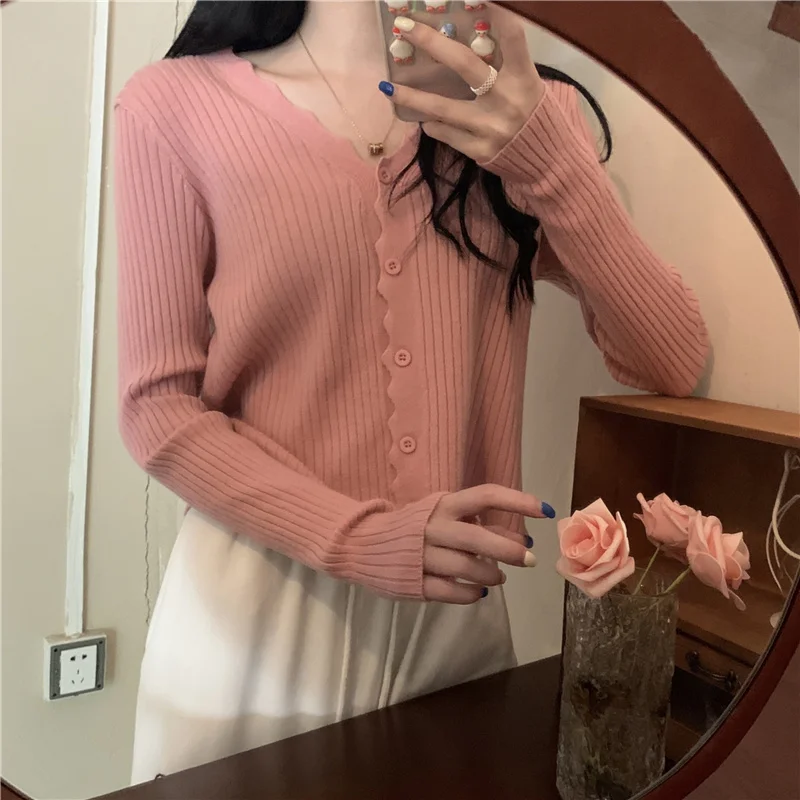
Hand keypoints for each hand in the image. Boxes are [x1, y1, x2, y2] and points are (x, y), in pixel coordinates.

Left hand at [379, 12, 545, 163]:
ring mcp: (489, 128)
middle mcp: (506, 101)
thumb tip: (473, 38)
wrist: (549, 163)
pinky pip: (444, 132)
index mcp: (524, 78)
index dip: (498, 10)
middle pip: (463, 64)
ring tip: (387, 86)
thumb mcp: (530, 86)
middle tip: (404, 27)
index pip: (512, 36)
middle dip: (431, 42)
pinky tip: (424, 118)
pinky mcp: (478, 150)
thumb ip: (506, 66)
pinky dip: (431, 123)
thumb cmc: (537, 117)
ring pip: (441, 108)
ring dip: (411, 95)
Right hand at [423, 484, 553, 603]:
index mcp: (444, 505)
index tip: (545, 511)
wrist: (365, 543)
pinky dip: (470, 593)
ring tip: (498, 578)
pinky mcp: (415, 581)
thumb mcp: (445, 517)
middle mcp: (434, 527)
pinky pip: (451, 591)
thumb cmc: (416, 527)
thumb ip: (481, 526)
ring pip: (466, 567)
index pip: (486, 495)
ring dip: (490, 574)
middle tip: (530, 560)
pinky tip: (478, 592)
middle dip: (508, 550)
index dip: (518, 501)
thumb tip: (524, 541)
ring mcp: (422, 555)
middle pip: (477, 537)